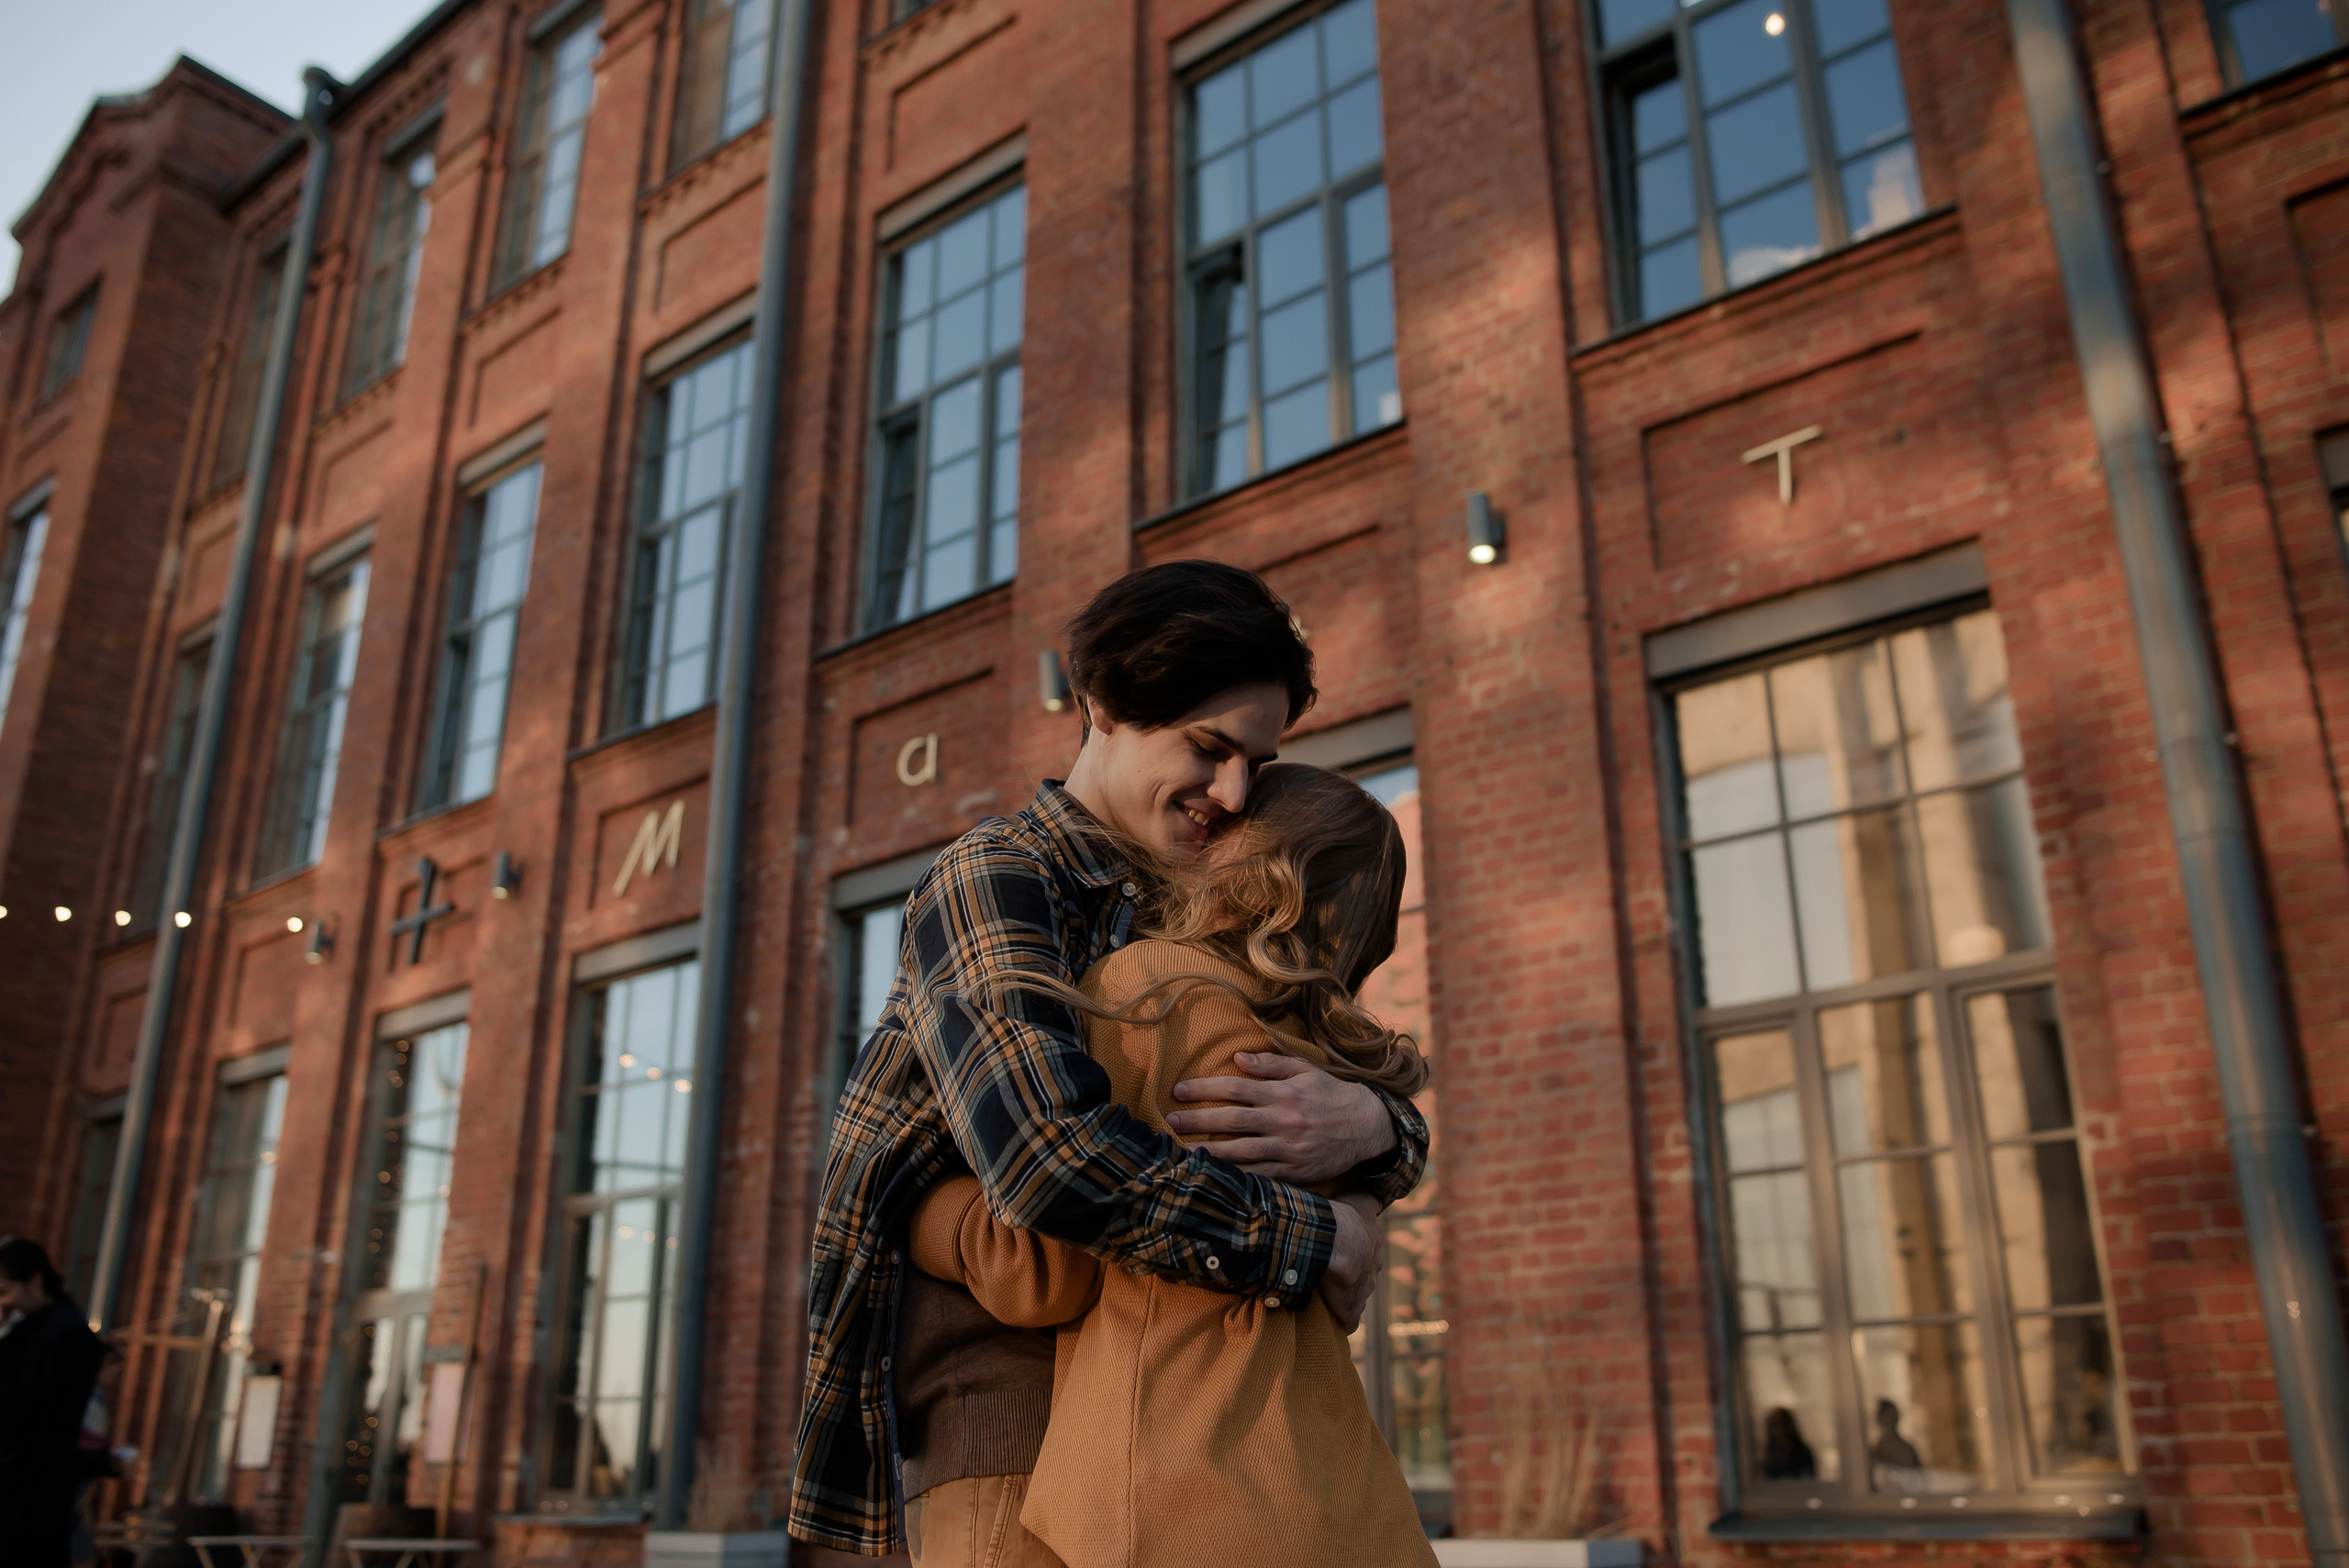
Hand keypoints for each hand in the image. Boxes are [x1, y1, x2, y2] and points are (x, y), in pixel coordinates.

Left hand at [1166, 1052, 1398, 1181]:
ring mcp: (1290, 1148)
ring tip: (1184, 1152)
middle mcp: (1285, 1120)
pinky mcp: (1295, 1171)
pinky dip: (1238, 1176)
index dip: (1205, 1089)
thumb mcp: (1305, 1070)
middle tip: (1170, 1122)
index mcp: (1285, 1093)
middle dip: (1199, 1120)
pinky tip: (1216, 1175)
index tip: (1179, 1091)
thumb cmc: (1330, 1094)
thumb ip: (1271, 1064)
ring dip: (1212, 1152)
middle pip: (1234, 1120)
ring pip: (1244, 1152)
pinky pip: (1262, 1175)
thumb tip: (1237, 1056)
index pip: (1237, 1088)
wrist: (1367, 1126)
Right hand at [1318, 1192, 1383, 1331]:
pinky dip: (1345, 1321)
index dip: (1358, 1251)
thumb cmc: (1342, 1217)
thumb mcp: (1361, 1199)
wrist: (1335, 1242)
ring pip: (1359, 1294)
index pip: (1369, 1248)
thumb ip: (1369, 1199)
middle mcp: (1374, 1265)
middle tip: (1336, 1272)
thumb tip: (1377, 1197)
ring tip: (1331, 1295)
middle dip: (1355, 1274)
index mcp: (1374, 1241)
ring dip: (1348, 1296)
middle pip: (1367, 1273)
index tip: (1346, 1252)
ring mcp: (1364, 1289)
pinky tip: (1338, 1324)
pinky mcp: (1352, 1308)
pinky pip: (1350, 1319)